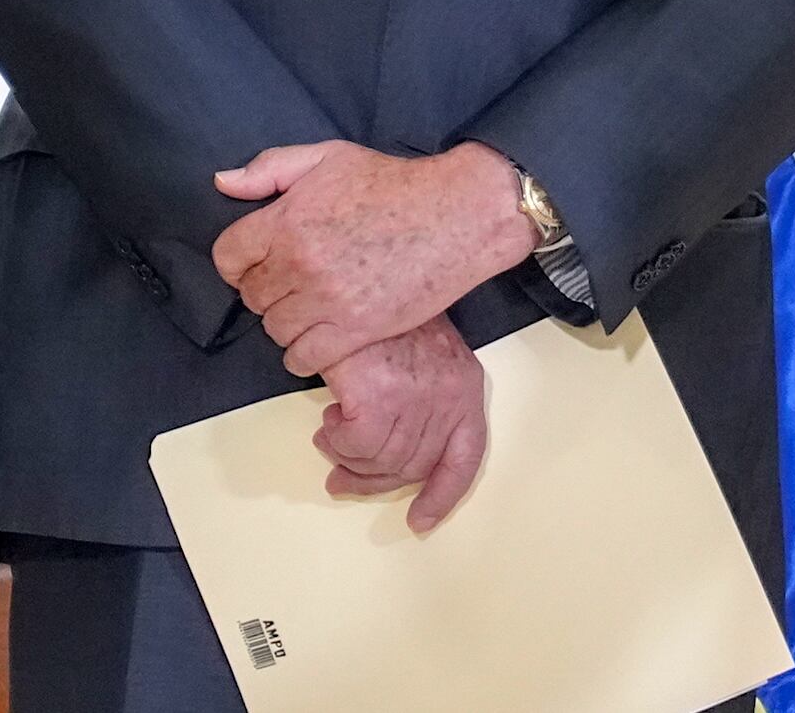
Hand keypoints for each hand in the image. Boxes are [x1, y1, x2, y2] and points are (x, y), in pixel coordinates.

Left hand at [210, 140, 536, 375]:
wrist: (453, 214)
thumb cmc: (391, 183)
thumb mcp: (327, 157)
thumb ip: (269, 169)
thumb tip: (222, 183)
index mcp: (287, 221)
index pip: (228, 257)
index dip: (238, 261)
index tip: (258, 261)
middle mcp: (300, 264)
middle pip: (251, 297)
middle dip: (266, 289)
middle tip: (292, 282)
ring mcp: (326, 301)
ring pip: (274, 330)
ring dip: (285, 321)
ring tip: (308, 307)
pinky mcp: (354, 331)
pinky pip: (303, 359)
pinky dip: (302, 353)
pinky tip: (317, 336)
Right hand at [312, 316, 490, 533]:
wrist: (358, 275)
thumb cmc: (384, 314)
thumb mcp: (420, 353)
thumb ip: (417, 402)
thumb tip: (379, 457)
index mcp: (465, 387)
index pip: (465, 458)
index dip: (442, 495)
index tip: (420, 520)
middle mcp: (448, 397)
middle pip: (412, 466)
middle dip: (373, 480)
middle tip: (342, 478)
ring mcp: (415, 398)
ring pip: (380, 460)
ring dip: (348, 456)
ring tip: (330, 434)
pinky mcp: (379, 397)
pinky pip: (355, 445)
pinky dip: (337, 440)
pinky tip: (329, 419)